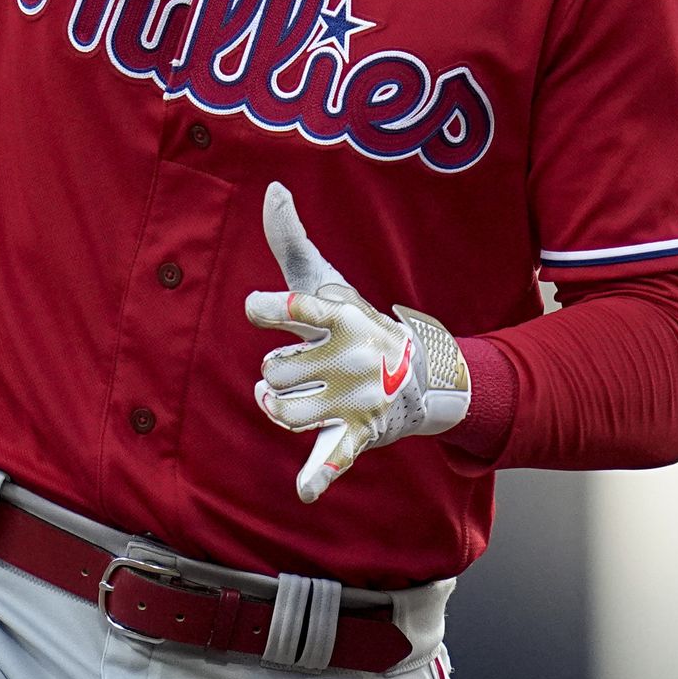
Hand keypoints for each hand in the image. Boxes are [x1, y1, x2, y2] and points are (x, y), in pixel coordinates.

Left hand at [244, 181, 469, 502]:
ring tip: (280, 397)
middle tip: (298, 362)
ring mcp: (354, 398)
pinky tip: (305, 491)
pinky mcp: (357, 434)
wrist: (421, 373)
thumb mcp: (324, 279)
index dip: (266, 307)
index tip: (256, 308)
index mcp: (338, 314)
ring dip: (275, 408)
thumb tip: (272, 187)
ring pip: (284, 411)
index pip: (294, 306)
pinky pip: (334, 457)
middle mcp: (348, 356)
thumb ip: (289, 237)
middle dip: (276, 367)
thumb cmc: (354, 320)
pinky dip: (320, 476)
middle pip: (276, 368)